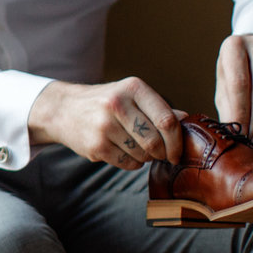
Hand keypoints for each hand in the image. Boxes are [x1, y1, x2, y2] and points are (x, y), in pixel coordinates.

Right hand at [29, 76, 183, 170]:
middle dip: (163, 153)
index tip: (178, 151)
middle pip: (155, 141)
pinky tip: (125, 152)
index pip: (166, 120)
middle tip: (161, 154)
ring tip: (137, 148)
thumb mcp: (131, 95)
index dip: (177, 141)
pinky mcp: (95, 146)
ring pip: (142, 155)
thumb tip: (189, 121)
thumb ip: (160, 108)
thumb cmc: (105, 102)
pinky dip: (132, 163)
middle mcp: (117, 104)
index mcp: (132, 88)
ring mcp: (104, 126)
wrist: (64, 109)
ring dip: (146, 158)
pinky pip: (128, 163)